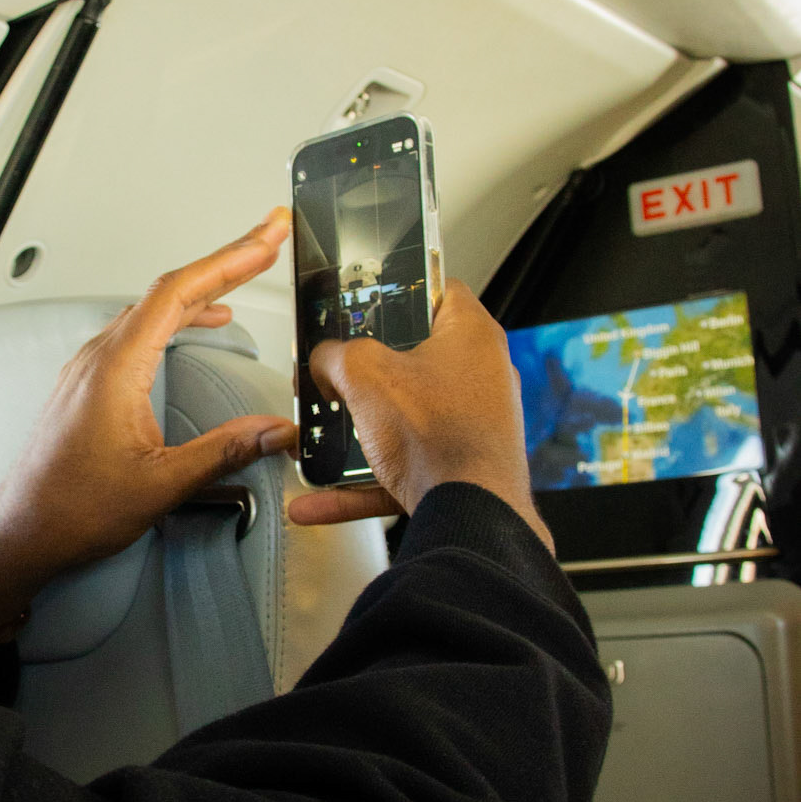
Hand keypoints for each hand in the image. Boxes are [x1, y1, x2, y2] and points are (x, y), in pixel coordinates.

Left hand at [0, 211, 297, 628]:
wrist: (24, 532)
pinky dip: (177, 314)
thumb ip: (224, 451)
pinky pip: (138, 329)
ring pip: (152, 308)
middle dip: (225, 262)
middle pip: (169, 290)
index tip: (265, 237)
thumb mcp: (163, 484)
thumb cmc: (73, 509)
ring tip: (244, 272)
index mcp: (116, 367)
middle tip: (268, 240)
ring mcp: (91, 367)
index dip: (229, 258)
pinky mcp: (89, 381)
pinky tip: (198, 321)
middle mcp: (99, 357)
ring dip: (202, 287)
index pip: (179, 292)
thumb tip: (278, 431)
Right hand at [287, 280, 551, 551]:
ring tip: (323, 435)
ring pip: (406, 418)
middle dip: (368, 370)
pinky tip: (318, 499)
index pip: (439, 289)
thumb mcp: (364, 374)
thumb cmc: (440, 437)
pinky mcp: (462, 467)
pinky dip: (362, 483)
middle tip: (337, 371)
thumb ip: (334, 356)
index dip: (402, 286)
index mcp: (471, 336)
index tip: (370, 297)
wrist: (470, 516)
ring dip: (360, 431)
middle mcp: (482, 376)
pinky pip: (402, 468)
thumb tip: (324, 361)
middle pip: (415, 357)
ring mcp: (475, 424)